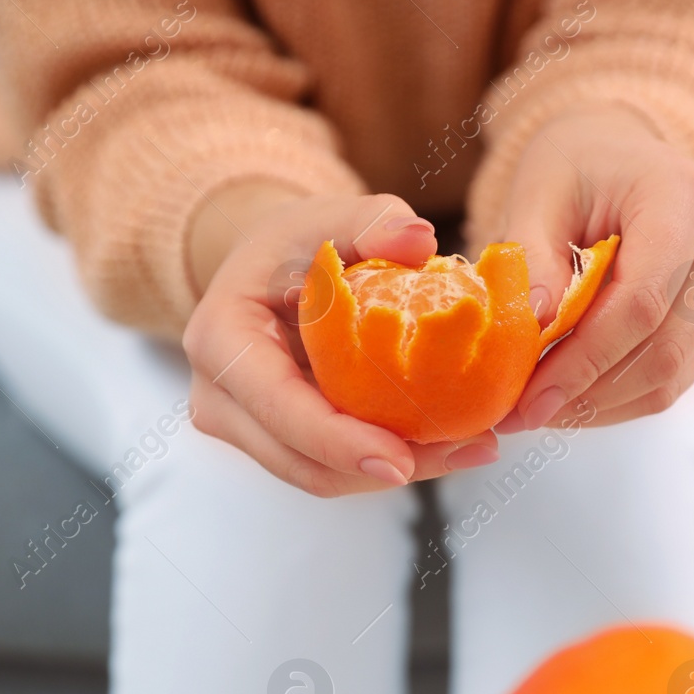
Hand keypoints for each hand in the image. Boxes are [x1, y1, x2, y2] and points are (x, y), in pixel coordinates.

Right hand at [182, 186, 500, 496]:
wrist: (268, 269)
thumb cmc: (296, 242)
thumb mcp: (332, 218)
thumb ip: (374, 222)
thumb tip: (419, 240)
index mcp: (221, 340)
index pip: (278, 406)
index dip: (336, 441)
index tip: (399, 460)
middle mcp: (220, 395)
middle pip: (301, 460)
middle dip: (383, 468)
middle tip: (470, 449)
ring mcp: (246, 427)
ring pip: (321, 476)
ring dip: (399, 470)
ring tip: (473, 447)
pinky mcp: (280, 443)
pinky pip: (335, 466)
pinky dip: (390, 459)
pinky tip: (450, 441)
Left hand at [496, 106, 693, 429]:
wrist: (619, 155)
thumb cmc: (575, 168)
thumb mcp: (537, 195)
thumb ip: (532, 260)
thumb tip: (533, 331)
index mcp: (684, 196)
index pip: (643, 302)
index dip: (585, 359)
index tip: (529, 397)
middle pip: (666, 348)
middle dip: (590, 392)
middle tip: (524, 414)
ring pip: (675, 375)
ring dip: (602, 405)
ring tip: (540, 408)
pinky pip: (675, 377)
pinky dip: (619, 399)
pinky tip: (572, 397)